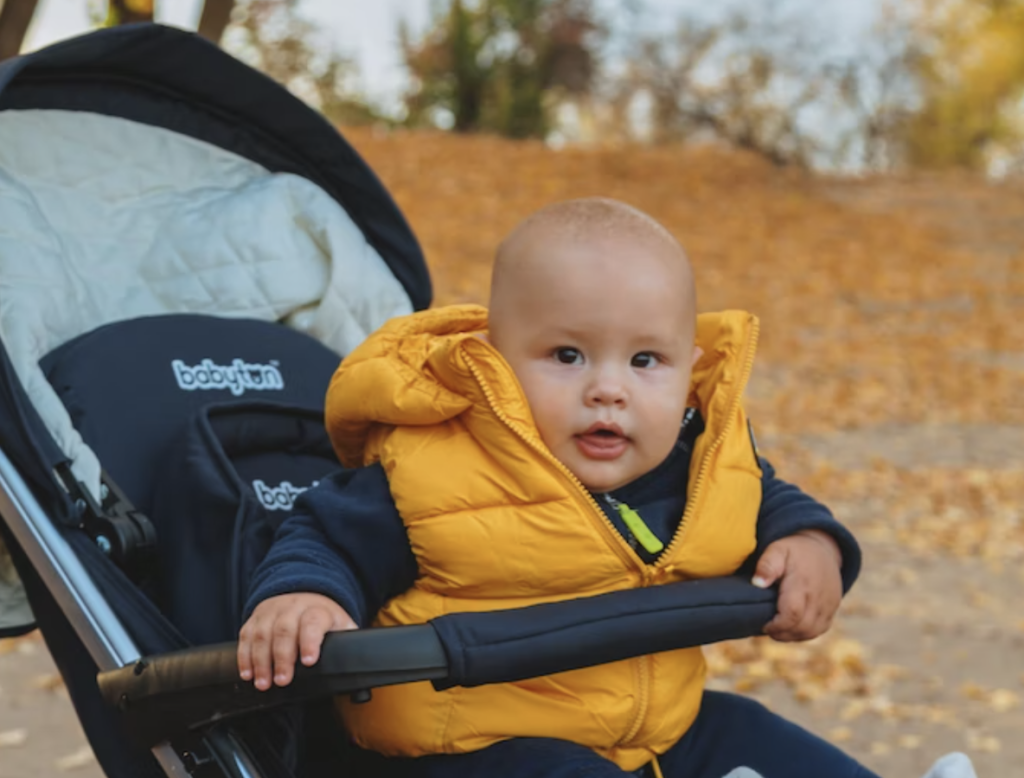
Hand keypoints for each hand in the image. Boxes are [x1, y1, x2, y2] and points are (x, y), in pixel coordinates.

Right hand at [237, 593, 356, 690]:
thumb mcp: (341, 625)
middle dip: (282, 657)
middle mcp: (293, 607)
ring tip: (263, 683)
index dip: (310, 641)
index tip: (309, 661)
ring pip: (262, 633)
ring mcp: (272, 611)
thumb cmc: (324, 617)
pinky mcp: (256, 617)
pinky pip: (246, 635)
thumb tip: (361, 666)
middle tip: (282, 681)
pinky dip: (245, 655)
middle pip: (284, 630)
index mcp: (317, 609)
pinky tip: (248, 673)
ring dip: (260, 660)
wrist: (306, 592)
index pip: (313, 622)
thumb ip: (349, 643)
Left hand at [752, 530, 842, 641]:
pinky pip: (819, 629)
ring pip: (811, 632)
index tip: (763, 623)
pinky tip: (791, 627)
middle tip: (766, 627)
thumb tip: (757, 583)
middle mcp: (819, 597)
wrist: (822, 548)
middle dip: (781, 632)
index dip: (776, 625)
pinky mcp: (832, 609)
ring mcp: (829, 604)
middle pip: (802, 627)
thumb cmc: (794, 551)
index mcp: (803, 583)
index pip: (792, 614)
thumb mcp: (777, 550)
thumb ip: (767, 565)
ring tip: (777, 628)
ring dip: (792, 635)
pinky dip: (804, 633)